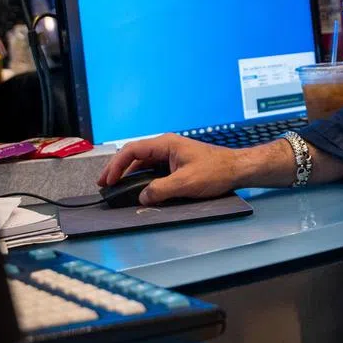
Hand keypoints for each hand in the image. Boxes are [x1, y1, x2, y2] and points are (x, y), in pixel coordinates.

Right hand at [97, 134, 248, 205]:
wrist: (237, 169)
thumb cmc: (217, 170)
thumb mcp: (186, 183)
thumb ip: (160, 190)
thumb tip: (142, 197)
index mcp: (166, 144)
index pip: (132, 150)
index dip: (116, 165)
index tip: (108, 180)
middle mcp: (166, 147)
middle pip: (135, 156)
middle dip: (118, 170)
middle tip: (105, 184)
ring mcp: (172, 155)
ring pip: (144, 164)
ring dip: (130, 176)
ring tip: (117, 188)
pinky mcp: (177, 165)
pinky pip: (154, 170)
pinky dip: (143, 179)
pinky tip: (139, 189)